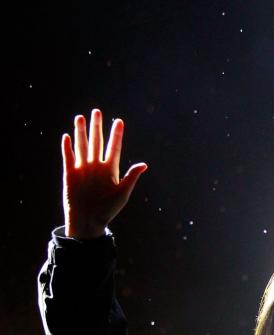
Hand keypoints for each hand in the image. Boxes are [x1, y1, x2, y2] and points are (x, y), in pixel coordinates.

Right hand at [61, 109, 147, 238]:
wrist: (89, 221)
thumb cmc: (108, 209)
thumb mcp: (123, 193)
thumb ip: (131, 177)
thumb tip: (144, 164)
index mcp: (111, 170)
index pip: (114, 148)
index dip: (116, 135)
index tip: (119, 121)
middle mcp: (97, 166)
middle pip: (97, 142)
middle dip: (97, 127)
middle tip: (97, 111)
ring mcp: (83, 169)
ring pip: (82, 146)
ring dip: (81, 132)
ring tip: (80, 117)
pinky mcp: (70, 174)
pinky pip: (68, 158)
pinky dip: (67, 148)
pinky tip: (67, 136)